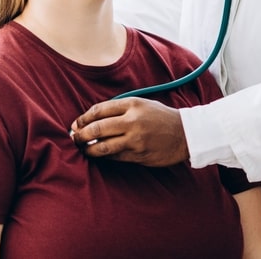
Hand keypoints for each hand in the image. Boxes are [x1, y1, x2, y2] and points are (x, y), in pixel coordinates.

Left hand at [70, 97, 189, 166]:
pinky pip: (115, 157)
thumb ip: (120, 108)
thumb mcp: (142, 104)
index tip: (76, 124)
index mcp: (132, 104)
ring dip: (89, 149)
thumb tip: (93, 119)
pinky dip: (105, 156)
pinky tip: (101, 155)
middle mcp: (133, 121)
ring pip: (103, 146)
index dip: (83, 118)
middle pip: (97, 128)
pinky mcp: (139, 155)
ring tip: (85, 149)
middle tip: (75, 138)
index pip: (99, 110)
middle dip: (81, 135)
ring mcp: (136, 140)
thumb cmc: (161, 117)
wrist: (185, 134)